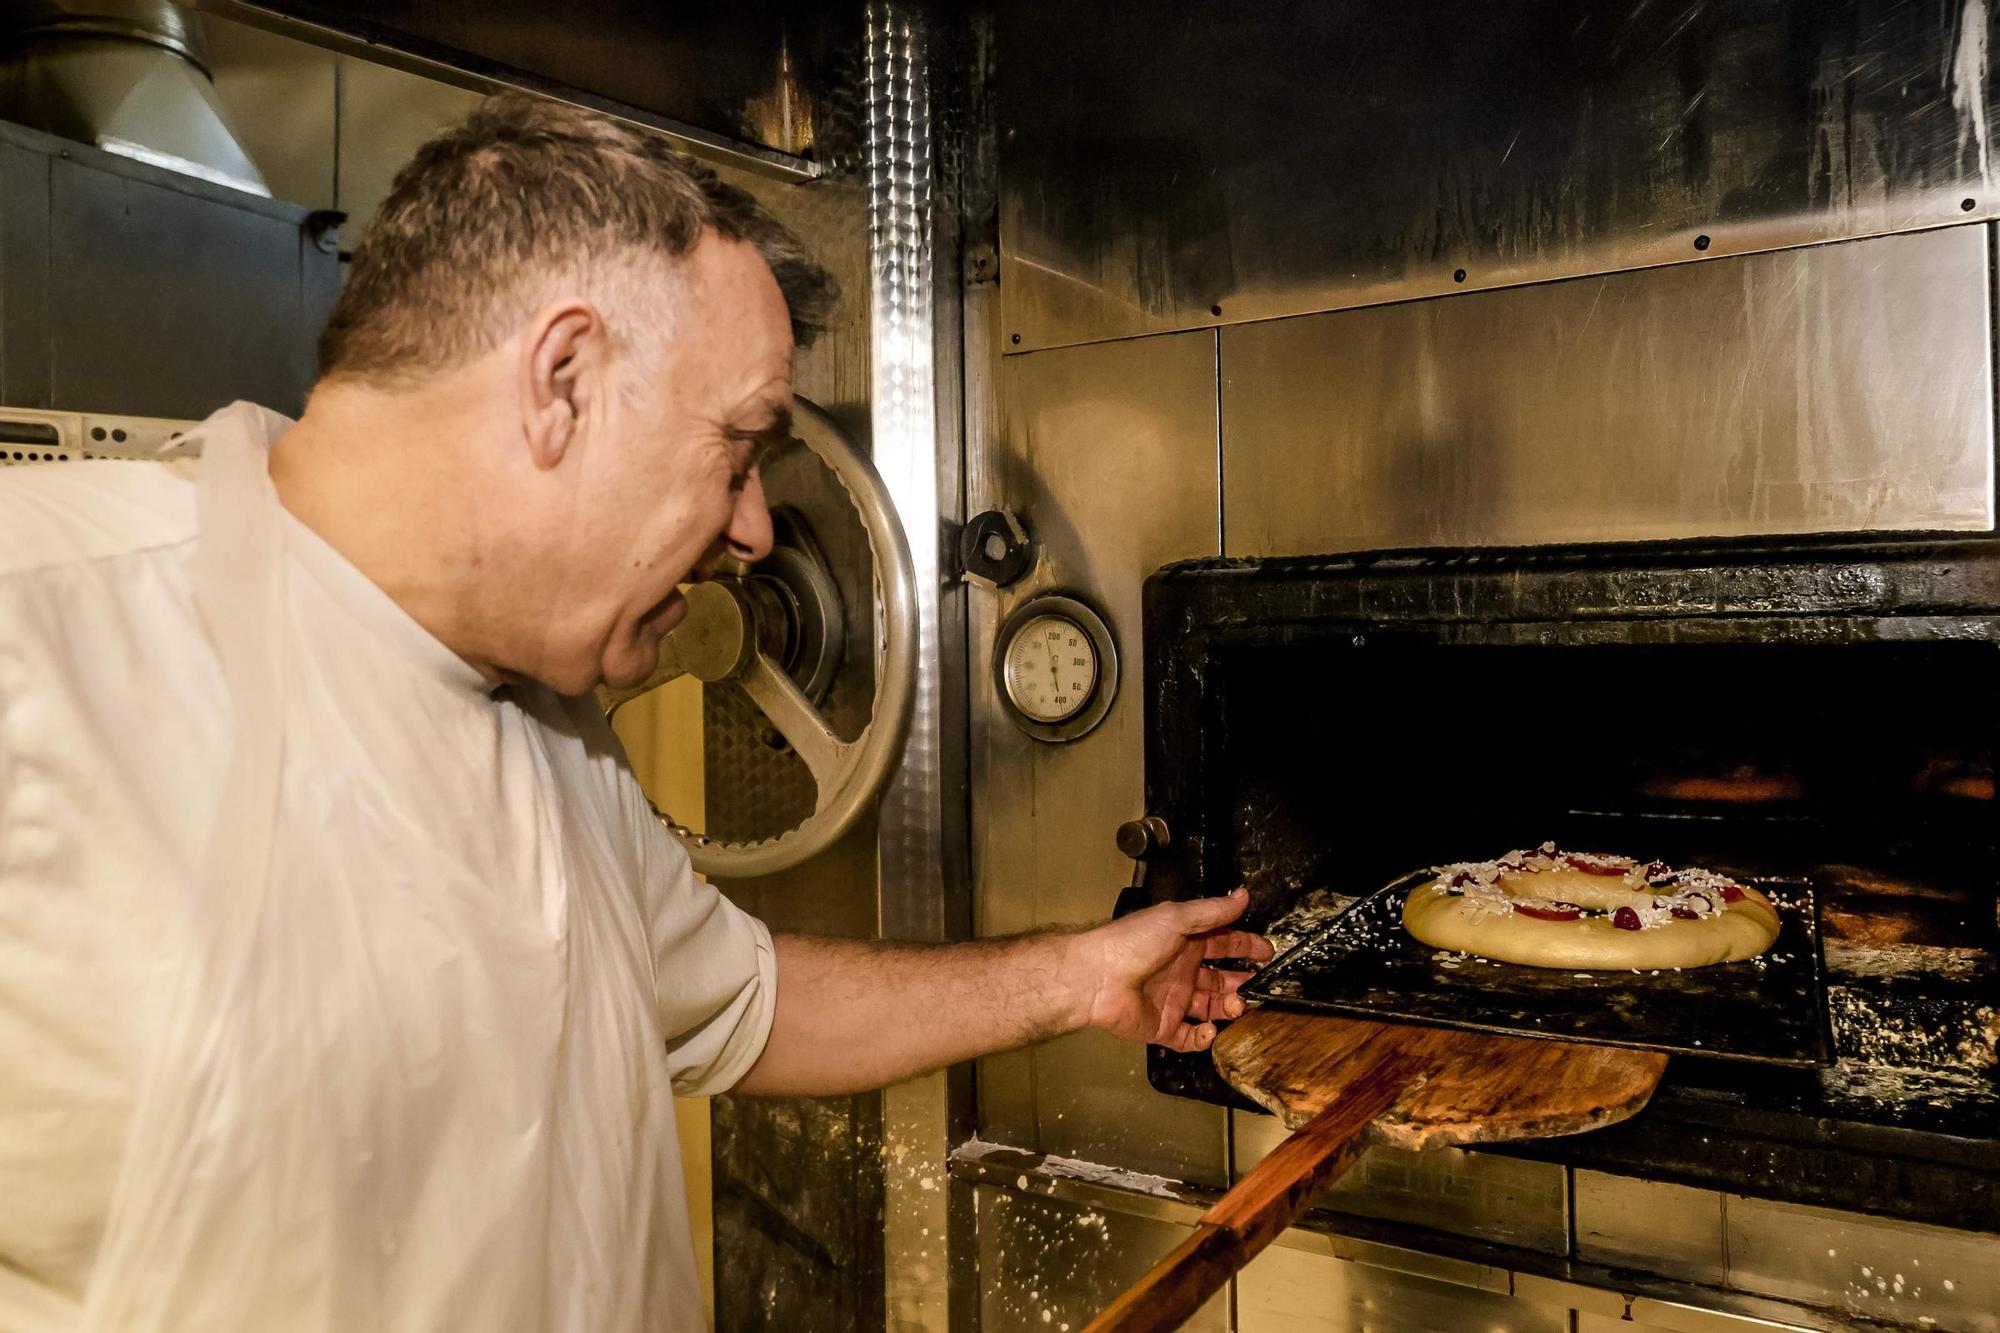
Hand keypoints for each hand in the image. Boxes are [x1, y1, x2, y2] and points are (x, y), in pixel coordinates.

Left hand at [1073, 887, 1274, 1052]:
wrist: (1096, 977)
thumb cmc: (1132, 942)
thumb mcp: (1176, 918)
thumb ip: (1212, 911)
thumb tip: (1243, 895)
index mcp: (1184, 943)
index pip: (1222, 943)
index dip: (1245, 946)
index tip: (1267, 953)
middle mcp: (1180, 971)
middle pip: (1220, 979)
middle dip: (1241, 983)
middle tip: (1256, 987)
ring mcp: (1172, 1000)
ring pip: (1210, 1009)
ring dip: (1228, 1008)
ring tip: (1236, 1005)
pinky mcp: (1162, 1027)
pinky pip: (1189, 1038)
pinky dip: (1204, 1037)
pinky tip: (1209, 1028)